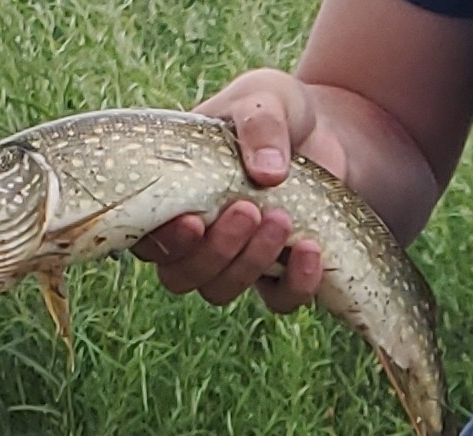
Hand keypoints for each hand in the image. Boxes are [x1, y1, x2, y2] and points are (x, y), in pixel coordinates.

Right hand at [132, 69, 344, 313]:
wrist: (328, 130)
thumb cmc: (277, 111)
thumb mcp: (264, 96)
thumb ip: (259, 122)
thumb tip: (267, 171)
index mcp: (170, 195)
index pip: (144, 236)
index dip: (161, 240)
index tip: (192, 220)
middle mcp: (193, 237)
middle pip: (179, 275)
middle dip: (212, 251)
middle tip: (248, 209)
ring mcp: (233, 260)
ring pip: (219, 291)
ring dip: (248, 263)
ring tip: (282, 219)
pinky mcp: (278, 274)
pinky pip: (278, 301)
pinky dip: (295, 284)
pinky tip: (311, 250)